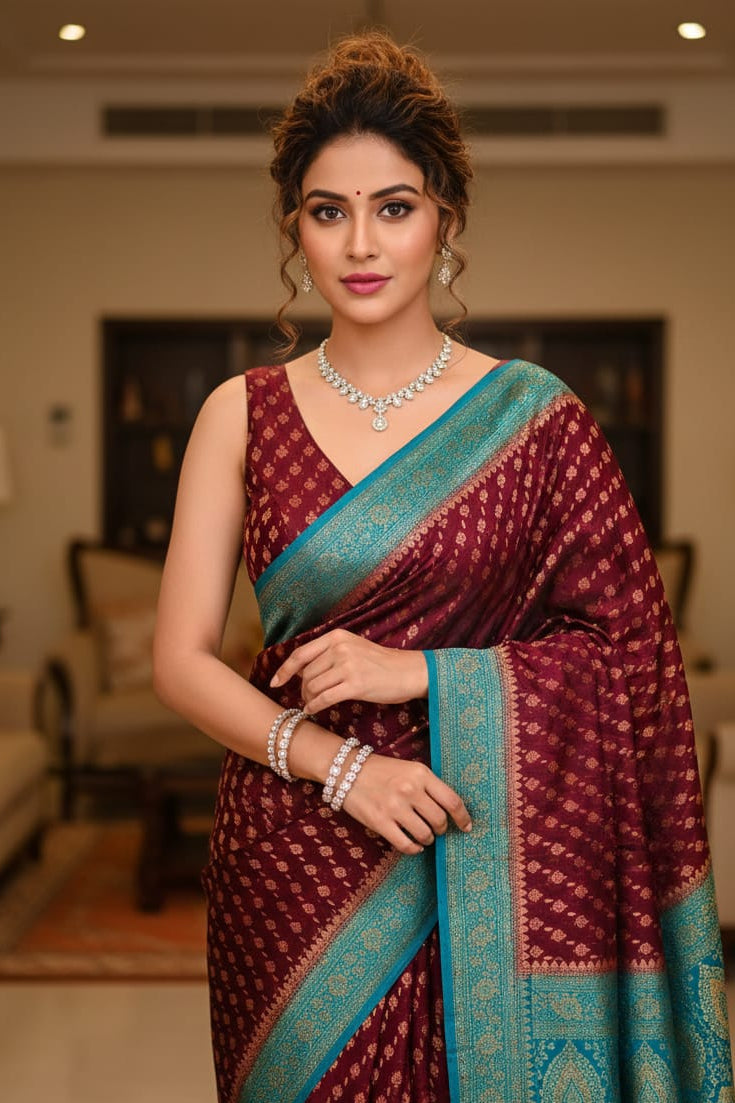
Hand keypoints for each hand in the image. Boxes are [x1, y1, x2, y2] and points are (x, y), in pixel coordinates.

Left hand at [270, 628, 428, 712]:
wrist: (409, 671)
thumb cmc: (380, 664)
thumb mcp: (353, 648)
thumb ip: (328, 654)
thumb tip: (300, 671)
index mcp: (337, 636)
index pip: (301, 653)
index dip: (284, 669)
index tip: (274, 682)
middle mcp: (340, 648)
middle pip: (306, 674)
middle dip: (302, 689)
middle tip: (307, 699)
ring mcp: (348, 665)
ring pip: (312, 687)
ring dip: (308, 699)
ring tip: (313, 704)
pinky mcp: (356, 684)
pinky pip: (324, 698)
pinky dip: (314, 706)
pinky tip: (313, 710)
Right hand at [341, 753, 471, 854]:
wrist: (346, 770)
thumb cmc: (382, 770)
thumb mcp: (410, 769)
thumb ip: (429, 786)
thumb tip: (449, 811)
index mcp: (421, 774)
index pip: (452, 801)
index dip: (463, 817)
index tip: (467, 827)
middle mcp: (410, 790)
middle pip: (440, 820)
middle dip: (442, 829)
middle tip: (437, 829)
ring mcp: (395, 807)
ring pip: (425, 835)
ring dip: (428, 839)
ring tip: (423, 835)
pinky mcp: (380, 822)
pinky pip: (406, 845)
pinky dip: (414, 849)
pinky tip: (414, 846)